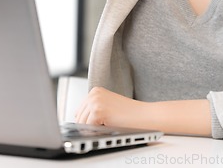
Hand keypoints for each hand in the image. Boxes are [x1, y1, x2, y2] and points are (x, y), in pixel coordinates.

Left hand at [75, 86, 211, 135]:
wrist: (144, 116)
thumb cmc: (128, 115)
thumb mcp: (108, 107)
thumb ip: (93, 109)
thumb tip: (78, 120)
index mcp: (95, 91)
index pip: (80, 112)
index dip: (88, 122)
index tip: (99, 124)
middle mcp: (94, 93)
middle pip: (79, 118)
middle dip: (90, 126)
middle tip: (107, 125)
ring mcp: (95, 101)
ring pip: (82, 124)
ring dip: (94, 129)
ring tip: (109, 124)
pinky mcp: (98, 111)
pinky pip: (88, 128)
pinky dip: (97, 132)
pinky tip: (110, 126)